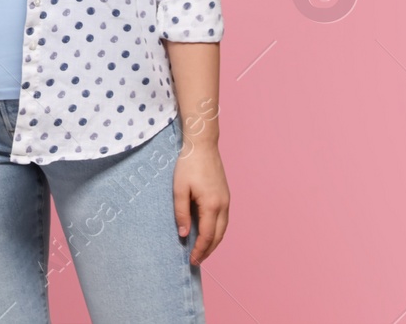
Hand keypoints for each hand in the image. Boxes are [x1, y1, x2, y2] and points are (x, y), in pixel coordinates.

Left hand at [173, 137, 229, 265]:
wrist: (203, 145)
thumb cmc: (188, 165)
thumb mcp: (179, 189)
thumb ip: (181, 213)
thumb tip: (185, 234)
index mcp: (212, 205)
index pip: (208, 235)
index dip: (200, 250)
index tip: (192, 260)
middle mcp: (223, 205)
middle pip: (218, 235)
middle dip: (208, 250)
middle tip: (197, 260)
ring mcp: (226, 200)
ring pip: (223, 228)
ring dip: (214, 241)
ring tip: (202, 250)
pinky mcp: (225, 195)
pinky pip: (223, 219)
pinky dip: (216, 230)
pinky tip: (208, 232)